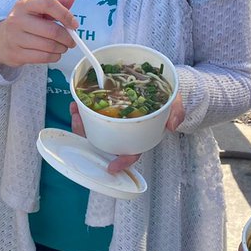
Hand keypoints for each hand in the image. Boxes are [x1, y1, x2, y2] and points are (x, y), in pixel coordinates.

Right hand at [0, 0, 76, 67]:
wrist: (1, 39)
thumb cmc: (25, 22)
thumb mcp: (37, 10)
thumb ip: (55, 4)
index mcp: (24, 4)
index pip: (47, 3)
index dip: (64, 14)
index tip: (74, 24)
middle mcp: (17, 19)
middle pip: (51, 30)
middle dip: (67, 37)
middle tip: (72, 40)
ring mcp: (15, 37)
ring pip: (49, 46)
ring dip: (62, 48)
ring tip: (63, 47)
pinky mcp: (16, 54)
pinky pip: (43, 57)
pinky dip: (54, 57)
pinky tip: (55, 53)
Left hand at [68, 92, 184, 173]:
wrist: (163, 84)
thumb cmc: (166, 98)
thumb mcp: (173, 102)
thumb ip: (175, 112)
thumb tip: (172, 125)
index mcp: (140, 135)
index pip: (131, 152)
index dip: (122, 161)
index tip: (112, 167)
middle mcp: (124, 131)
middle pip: (104, 141)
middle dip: (88, 135)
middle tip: (79, 122)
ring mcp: (115, 121)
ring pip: (94, 129)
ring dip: (81, 121)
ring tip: (75, 109)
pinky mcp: (108, 109)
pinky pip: (92, 114)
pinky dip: (82, 109)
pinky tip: (77, 101)